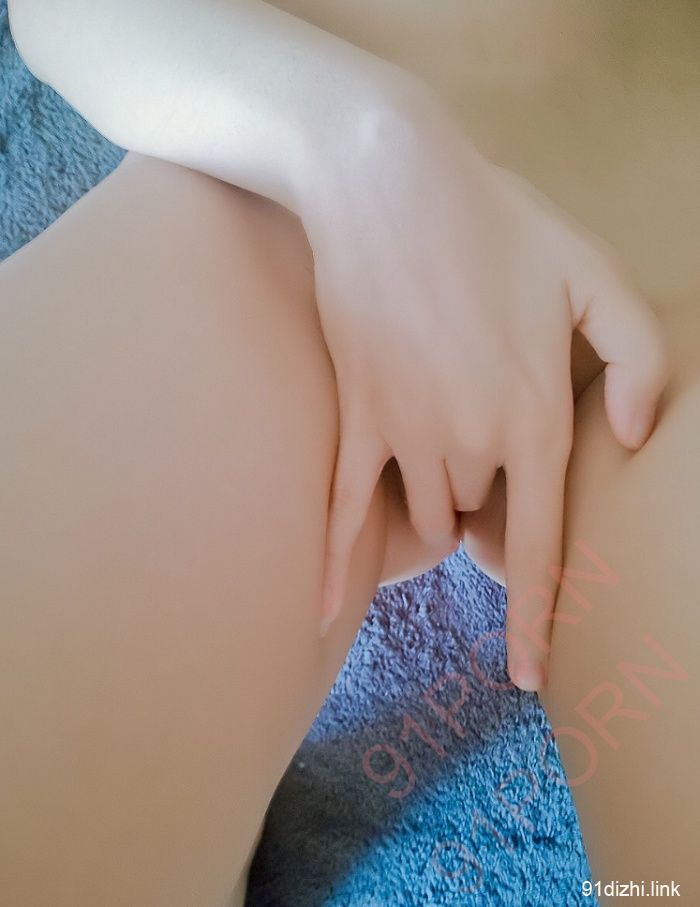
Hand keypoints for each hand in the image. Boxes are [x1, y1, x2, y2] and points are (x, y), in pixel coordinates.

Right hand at [305, 82, 667, 688]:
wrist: (387, 187)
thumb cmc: (496, 225)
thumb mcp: (594, 271)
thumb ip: (639, 359)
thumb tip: (636, 438)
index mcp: (534, 416)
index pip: (541, 545)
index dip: (536, 617)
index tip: (529, 676)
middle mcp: (468, 442)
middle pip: (481, 524)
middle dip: (495, 518)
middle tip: (497, 459)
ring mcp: (404, 436)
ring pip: (428, 516)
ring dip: (443, 511)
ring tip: (449, 459)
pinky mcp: (355, 419)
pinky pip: (344, 509)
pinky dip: (337, 564)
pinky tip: (324, 613)